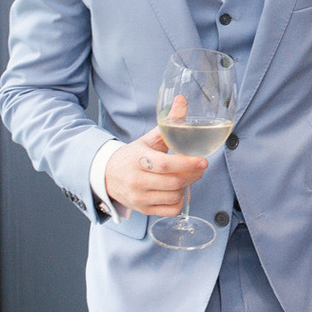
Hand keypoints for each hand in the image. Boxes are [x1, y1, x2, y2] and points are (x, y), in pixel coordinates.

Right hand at [106, 98, 206, 217]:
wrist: (108, 176)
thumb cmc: (133, 156)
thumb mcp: (148, 139)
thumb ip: (168, 122)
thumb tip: (182, 100)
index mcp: (138, 159)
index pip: (165, 164)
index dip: (186, 163)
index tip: (203, 161)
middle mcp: (137, 180)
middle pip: (174, 182)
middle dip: (192, 174)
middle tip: (198, 167)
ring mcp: (139, 197)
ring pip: (174, 196)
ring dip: (186, 186)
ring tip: (185, 176)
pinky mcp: (143, 210)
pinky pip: (170, 210)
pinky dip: (179, 201)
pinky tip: (177, 190)